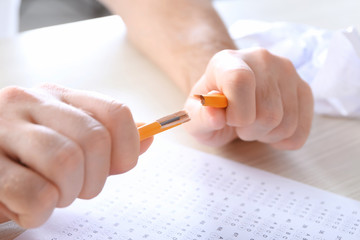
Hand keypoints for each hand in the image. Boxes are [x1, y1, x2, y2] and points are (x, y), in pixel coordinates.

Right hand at [0, 84, 152, 227]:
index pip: (116, 113)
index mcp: (59, 97)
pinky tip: (25, 206)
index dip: (127, 148)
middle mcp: (30, 102)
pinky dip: (38, 212)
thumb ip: (107, 139)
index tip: (116, 168)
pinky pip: (34, 193)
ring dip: (66, 193)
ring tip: (50, 195)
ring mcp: (2, 128)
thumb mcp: (66, 138)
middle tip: (76, 188)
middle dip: (94, 179)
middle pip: (94, 140)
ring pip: (66, 161)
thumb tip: (149, 137)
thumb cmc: (25, 156)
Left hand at [184, 49, 313, 148]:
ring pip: (287, 123)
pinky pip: (301, 129)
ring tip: (253, 123)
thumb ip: (200, 117)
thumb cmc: (212, 108)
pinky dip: (284, 139)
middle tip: (238, 124)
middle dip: (250, 131)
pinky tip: (270, 129)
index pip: (240, 80)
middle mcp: (261, 59)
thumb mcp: (195, 117)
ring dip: (266, 135)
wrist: (230, 99)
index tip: (229, 120)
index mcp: (227, 61)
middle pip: (268, 112)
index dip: (237, 112)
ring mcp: (287, 71)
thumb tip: (215, 114)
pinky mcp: (303, 87)